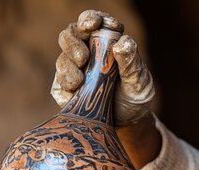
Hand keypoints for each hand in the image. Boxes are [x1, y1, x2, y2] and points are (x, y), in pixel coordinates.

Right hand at [51, 10, 155, 126]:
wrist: (128, 122)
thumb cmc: (135, 95)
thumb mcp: (139, 80)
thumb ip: (132, 61)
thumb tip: (122, 42)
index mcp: (106, 41)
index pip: (93, 21)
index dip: (90, 19)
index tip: (93, 25)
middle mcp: (87, 51)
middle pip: (70, 35)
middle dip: (72, 43)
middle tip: (83, 58)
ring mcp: (74, 69)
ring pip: (62, 59)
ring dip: (69, 68)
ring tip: (81, 82)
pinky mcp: (65, 88)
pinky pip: (59, 84)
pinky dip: (65, 87)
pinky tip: (75, 94)